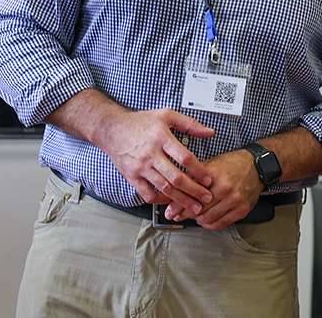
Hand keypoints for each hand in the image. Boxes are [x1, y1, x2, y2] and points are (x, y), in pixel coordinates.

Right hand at [94, 106, 215, 213]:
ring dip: (180, 199)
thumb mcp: (167, 115)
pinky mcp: (131, 176)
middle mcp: (151, 154)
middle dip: (193, 190)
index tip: (208, 180)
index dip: (199, 171)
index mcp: (162, 138)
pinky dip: (160, 200)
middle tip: (206, 199)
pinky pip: (147, 194)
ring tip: (193, 206)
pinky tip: (170, 202)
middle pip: (176, 177)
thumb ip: (190, 124)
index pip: (185, 157)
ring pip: (164, 188)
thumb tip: (210, 132)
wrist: (112, 129)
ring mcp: (140, 167)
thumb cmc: (140, 122)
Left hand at [164, 149, 263, 228]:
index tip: (170, 211)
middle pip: (198, 208)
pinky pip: (220, 223)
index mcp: (215, 175)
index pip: (190, 194)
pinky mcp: (241, 210)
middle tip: (176, 216)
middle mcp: (225, 188)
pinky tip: (205, 220)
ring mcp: (235, 200)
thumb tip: (173, 190)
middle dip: (184, 214)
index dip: (177, 205)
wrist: (256, 167)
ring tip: (192, 216)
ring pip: (207, 218)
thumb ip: (192, 177)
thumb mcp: (210, 164)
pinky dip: (209, 224)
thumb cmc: (232, 165)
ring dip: (196, 220)